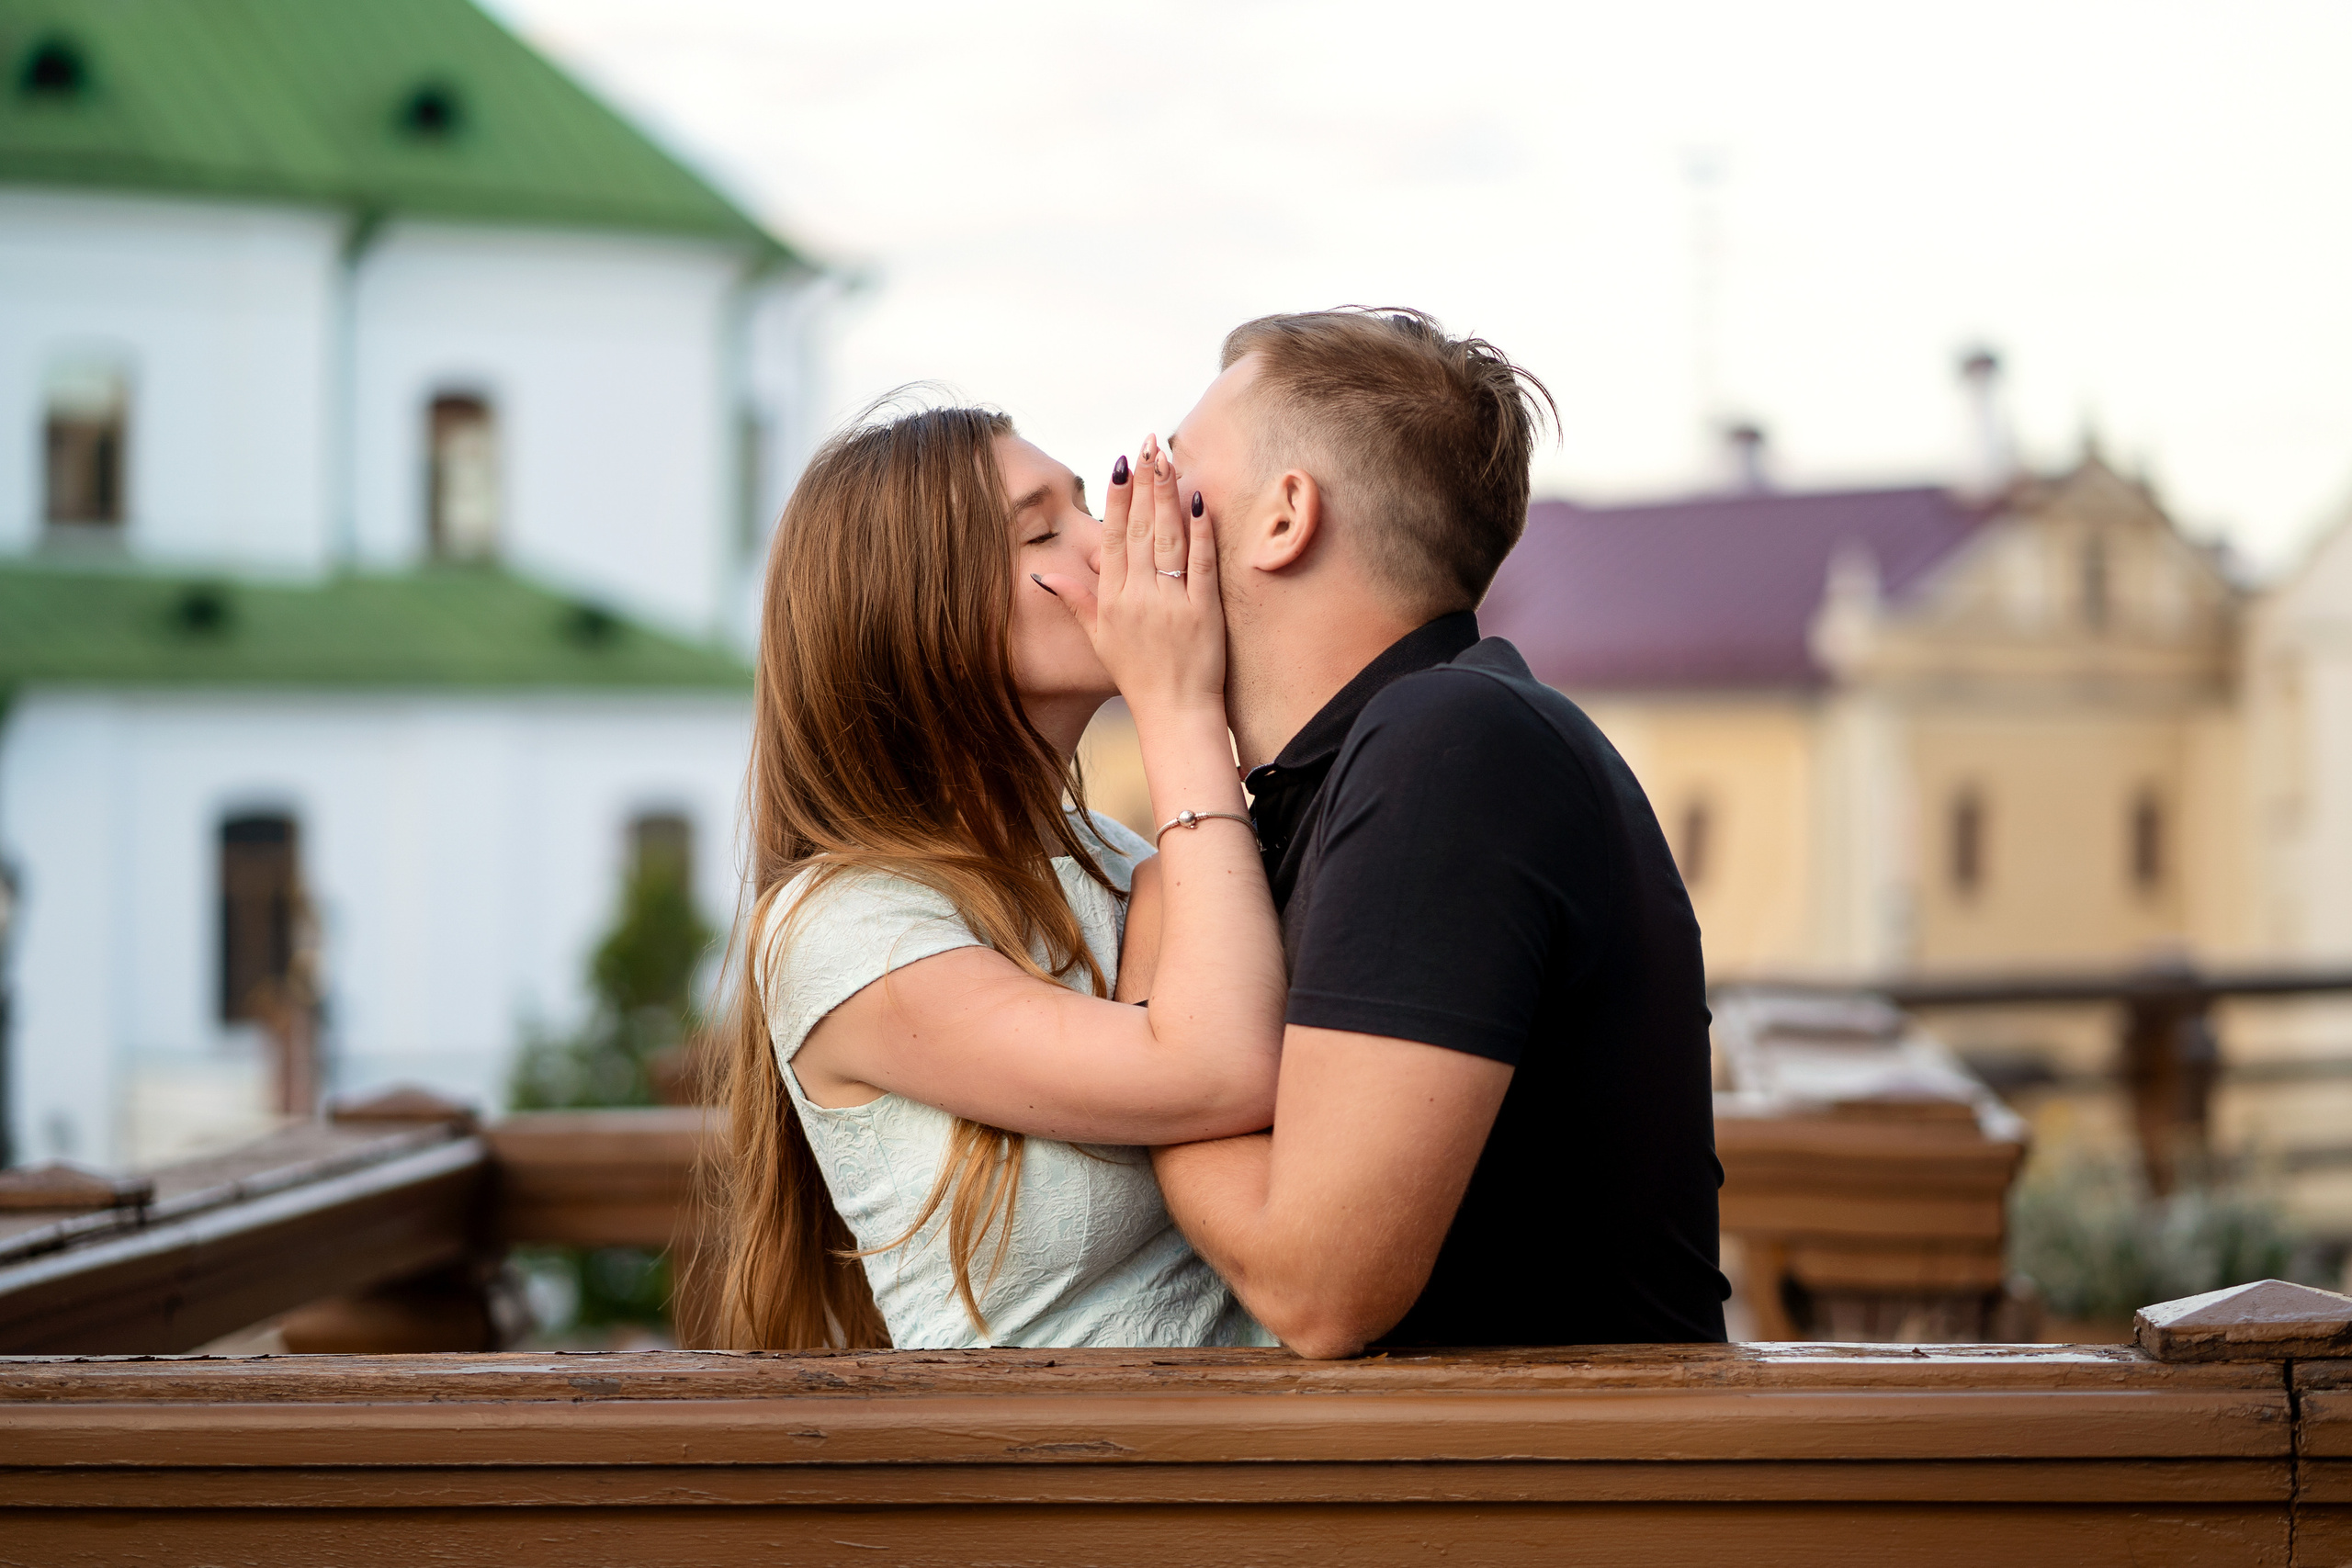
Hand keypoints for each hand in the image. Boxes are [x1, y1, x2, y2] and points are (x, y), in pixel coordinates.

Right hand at [1036, 439, 1222, 719]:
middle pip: (1138, 529)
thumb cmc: (1137, 676)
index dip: (1116, 498)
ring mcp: (1170, 603)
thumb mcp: (1098, 639)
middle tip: (1147, 444)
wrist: (1174, 713)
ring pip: (1166, 539)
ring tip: (1168, 459)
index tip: (1120, 463)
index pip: (1111, 538)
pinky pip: (1201, 563)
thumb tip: (1044, 575)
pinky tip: (1200, 501)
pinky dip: (1201, 531)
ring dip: (1167, 496)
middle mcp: (1137, 597)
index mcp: (1111, 600)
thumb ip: (1075, 601)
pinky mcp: (1202, 612)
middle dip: (1142, 483)